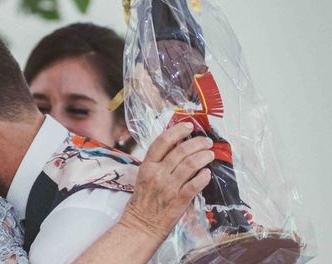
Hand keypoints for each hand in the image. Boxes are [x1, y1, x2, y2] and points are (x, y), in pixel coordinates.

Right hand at [120, 123, 213, 239]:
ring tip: (210, 154)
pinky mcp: (179, 201)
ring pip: (190, 165)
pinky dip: (203, 177)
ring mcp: (168, 187)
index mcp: (147, 165)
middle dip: (197, 143)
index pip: (162, 142)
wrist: (141, 225)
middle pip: (180, 151)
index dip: (177, 131)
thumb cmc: (143, 200)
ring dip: (203, 157)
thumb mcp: (145, 176)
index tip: (189, 126)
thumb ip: (159, 162)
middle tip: (206, 141)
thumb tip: (177, 146)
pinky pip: (194, 185)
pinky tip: (208, 173)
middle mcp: (157, 174)